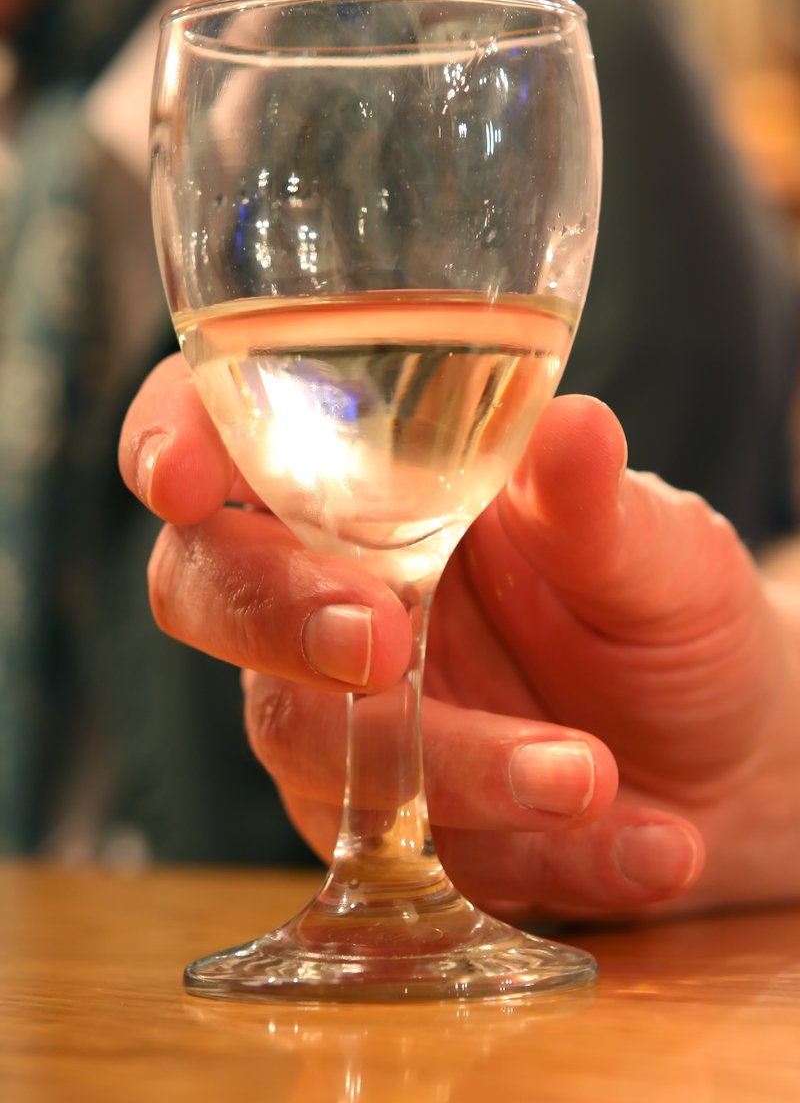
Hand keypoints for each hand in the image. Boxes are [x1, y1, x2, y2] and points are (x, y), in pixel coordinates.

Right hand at [120, 354, 799, 920]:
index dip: (175, 438)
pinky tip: (650, 844)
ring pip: (307, 736)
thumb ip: (596, 501)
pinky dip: (535, 855)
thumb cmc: (670, 614)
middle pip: (209, 587)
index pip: (229, 428)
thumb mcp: (657, 549)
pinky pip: (404, 850)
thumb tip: (572, 423)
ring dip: (447, 763)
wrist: (728, 753)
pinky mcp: (377, 823)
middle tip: (381, 650)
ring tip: (591, 776)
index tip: (182, 478)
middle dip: (275, 615)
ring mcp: (341, 714)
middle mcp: (332, 588)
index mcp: (376, 480)